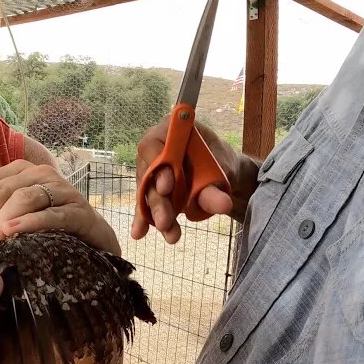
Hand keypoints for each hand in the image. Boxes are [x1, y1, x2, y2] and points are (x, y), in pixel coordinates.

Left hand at [0, 160, 120, 255]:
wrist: (95, 254)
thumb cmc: (43, 243)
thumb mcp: (7, 230)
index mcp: (13, 175)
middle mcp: (36, 174)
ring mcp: (60, 190)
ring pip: (21, 197)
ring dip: (0, 223)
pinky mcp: (81, 212)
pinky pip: (53, 214)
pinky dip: (32, 224)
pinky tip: (14, 236)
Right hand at [131, 114, 257, 243]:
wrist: (223, 177)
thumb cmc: (221, 164)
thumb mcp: (222, 173)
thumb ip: (216, 187)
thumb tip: (222, 205)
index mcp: (171, 130)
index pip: (154, 144)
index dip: (157, 165)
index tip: (167, 186)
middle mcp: (155, 147)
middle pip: (148, 172)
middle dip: (158, 200)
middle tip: (165, 219)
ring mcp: (150, 168)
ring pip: (147, 192)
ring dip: (155, 215)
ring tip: (169, 233)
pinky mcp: (151, 188)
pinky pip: (145, 203)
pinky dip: (145, 219)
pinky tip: (140, 232)